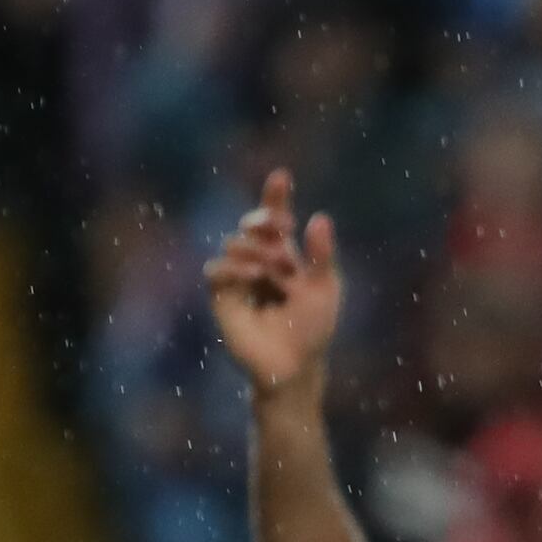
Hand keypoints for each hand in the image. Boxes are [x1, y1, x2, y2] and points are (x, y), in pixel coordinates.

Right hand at [203, 169, 343, 396]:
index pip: (276, 218)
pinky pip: (217, 269)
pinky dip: (235, 267)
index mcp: (285, 254)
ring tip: (274, 268)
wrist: (294, 365)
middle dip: (264, 218)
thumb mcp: (324, 289)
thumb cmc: (312, 328)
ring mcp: (239, 277)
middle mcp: (259, 260)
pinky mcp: (222, 296)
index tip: (282, 176)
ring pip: (234, 242)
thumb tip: (320, 217)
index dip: (276, 196)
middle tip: (280, 227)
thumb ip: (322, 256)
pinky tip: (255, 276)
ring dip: (255, 248)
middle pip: (251, 223)